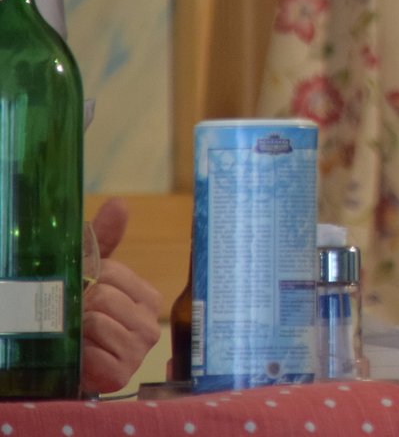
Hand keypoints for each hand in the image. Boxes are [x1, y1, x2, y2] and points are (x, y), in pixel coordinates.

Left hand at [81, 199, 163, 395]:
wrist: (66, 367)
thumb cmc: (82, 319)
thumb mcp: (91, 278)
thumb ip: (104, 241)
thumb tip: (119, 203)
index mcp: (148, 298)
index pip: (112, 272)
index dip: (87, 279)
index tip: (81, 292)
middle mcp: (151, 325)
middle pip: (103, 297)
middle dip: (80, 305)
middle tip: (75, 318)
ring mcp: (138, 353)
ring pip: (96, 323)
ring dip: (77, 330)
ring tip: (77, 337)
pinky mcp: (120, 376)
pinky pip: (93, 354)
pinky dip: (79, 355)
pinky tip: (81, 358)